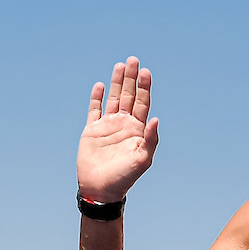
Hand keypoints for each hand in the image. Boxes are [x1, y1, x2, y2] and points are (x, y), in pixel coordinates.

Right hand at [77, 57, 158, 203]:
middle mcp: (124, 124)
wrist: (101, 189)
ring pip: (114, 98)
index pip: (143, 102)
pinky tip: (100, 86)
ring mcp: (108, 126)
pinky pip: (94, 110)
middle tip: (133, 60)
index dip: (144, 87)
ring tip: (120, 65)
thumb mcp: (142, 160)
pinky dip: (97, 98)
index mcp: (137, 129)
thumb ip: (150, 139)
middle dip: (131, 78)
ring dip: (117, 82)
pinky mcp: (92, 130)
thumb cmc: (125, 177)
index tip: (145, 72)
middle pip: (129, 96)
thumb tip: (156, 118)